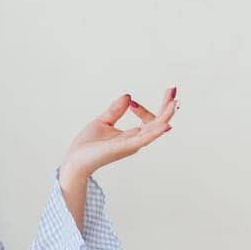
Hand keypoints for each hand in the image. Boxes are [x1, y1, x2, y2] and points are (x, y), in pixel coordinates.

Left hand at [60, 87, 177, 181]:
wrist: (75, 159)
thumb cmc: (87, 146)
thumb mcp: (103, 122)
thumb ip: (115, 110)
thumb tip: (128, 97)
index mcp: (131, 135)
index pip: (148, 120)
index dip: (144, 109)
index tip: (132, 102)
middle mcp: (135, 140)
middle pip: (158, 123)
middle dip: (167, 107)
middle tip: (173, 90)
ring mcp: (131, 144)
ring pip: (155, 129)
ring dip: (166, 115)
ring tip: (175, 103)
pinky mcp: (125, 147)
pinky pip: (144, 139)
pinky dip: (156, 132)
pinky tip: (165, 124)